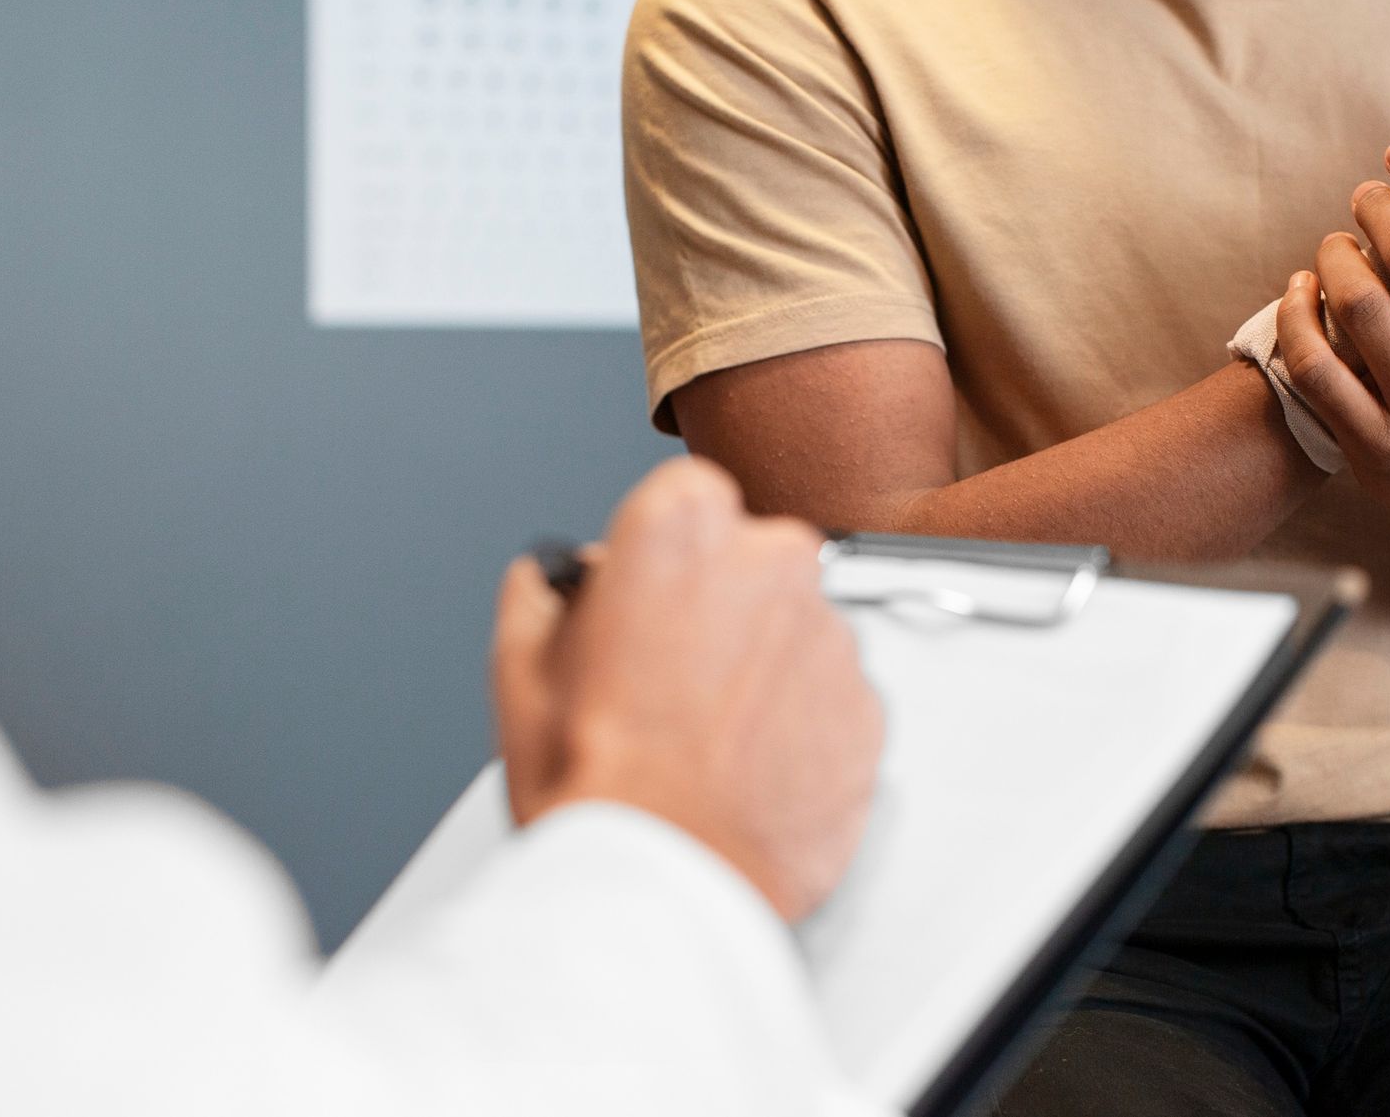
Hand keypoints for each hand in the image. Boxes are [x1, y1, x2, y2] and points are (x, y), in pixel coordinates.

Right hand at [490, 456, 884, 922]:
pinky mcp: (870, 709)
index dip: (663, 557)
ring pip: (797, 631)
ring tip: (707, 744)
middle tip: (671, 684)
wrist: (666, 888)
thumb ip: (549, 592)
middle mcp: (773, 563)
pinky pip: (834, 698)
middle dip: (719, 608)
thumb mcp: (519, 666)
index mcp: (684, 526)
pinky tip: (748, 772)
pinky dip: (802, 727)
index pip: (688, 501)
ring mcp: (832, 636)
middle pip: (751, 560)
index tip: (648, 598)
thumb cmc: (597, 785)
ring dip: (764, 669)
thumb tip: (560, 582)